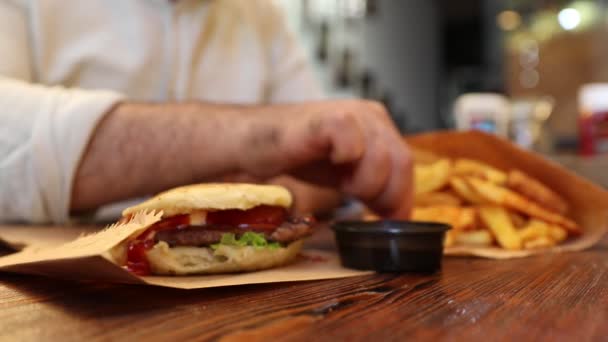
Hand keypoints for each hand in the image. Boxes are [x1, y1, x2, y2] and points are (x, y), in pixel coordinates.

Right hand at [236, 100, 412, 218]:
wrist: (254, 142)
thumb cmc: (298, 156)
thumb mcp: (346, 175)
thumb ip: (374, 187)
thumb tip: (400, 216)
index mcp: (379, 124)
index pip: (405, 164)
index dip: (401, 197)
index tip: (388, 220)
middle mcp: (370, 114)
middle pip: (401, 163)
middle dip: (384, 195)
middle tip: (362, 205)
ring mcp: (351, 113)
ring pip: (382, 158)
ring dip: (363, 184)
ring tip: (341, 185)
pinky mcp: (328, 119)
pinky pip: (353, 143)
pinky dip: (345, 160)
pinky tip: (331, 162)